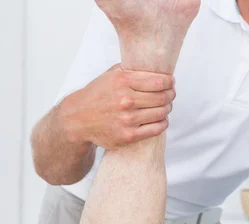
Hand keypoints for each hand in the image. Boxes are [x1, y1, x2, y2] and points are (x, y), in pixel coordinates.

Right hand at [60, 64, 175, 149]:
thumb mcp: (110, 76)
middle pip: (163, 97)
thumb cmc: (97, 95)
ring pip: (162, 113)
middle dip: (171, 95)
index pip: (159, 82)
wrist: (77, 119)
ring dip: (167, 109)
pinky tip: (161, 119)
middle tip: (171, 94)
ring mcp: (127, 119)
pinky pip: (156, 128)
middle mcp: (125, 100)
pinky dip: (163, 123)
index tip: (171, 82)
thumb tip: (153, 64)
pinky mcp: (129, 135)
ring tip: (165, 106)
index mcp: (122, 81)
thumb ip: (130, 69)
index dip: (170, 82)